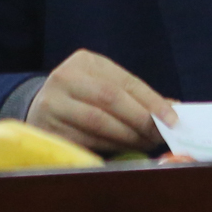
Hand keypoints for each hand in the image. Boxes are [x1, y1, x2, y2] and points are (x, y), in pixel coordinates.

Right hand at [27, 49, 176, 152]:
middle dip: (140, 120)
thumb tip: (173, 109)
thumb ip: (134, 95)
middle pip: (111, 99)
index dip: (152, 101)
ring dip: (128, 137)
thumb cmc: (82, 96)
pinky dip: (109, 147)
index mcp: (85, 61)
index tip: (173, 118)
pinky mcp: (47, 130)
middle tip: (160, 135)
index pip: (125, 82)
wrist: (38, 108)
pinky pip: (85, 141)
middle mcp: (65, 77)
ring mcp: (53, 103)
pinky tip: (124, 150)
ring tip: (146, 143)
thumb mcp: (103, 84)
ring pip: (98, 123)